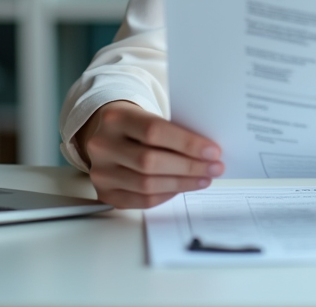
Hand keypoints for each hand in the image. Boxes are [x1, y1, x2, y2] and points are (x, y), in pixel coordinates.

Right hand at [75, 100, 222, 208]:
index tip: (212, 151)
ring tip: (204, 178)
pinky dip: (167, 195)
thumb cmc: (136, 124)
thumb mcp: (149, 115)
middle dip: (189, 167)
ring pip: (147, 184)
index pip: (154, 131)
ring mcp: (100, 171)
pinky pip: (141, 200)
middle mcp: (102, 145)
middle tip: (214, 168)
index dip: (186, 143)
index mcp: (115, 117)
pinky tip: (182, 188)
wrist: (105, 134)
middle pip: (150, 161)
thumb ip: (172, 130)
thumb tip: (207, 151)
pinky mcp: (105, 193)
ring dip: (182, 183)